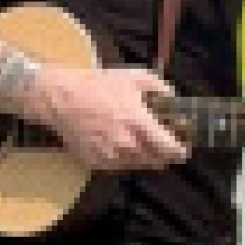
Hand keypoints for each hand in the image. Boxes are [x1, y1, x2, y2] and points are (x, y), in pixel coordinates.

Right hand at [37, 63, 188, 172]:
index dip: (180, 152)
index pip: (169, 148)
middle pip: (156, 161)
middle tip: (163, 146)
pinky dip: (123, 160)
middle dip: (163, 155)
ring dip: (143, 157)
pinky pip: (118, 167)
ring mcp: (110, 156)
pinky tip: (120, 145)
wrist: (61, 98)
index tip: (184, 150)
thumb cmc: (98, 85)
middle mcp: (126, 144)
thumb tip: (172, 96)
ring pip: (137, 165)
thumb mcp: (133, 77)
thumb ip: (158, 87)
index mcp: (139, 123)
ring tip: (140, 143)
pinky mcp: (95, 163)